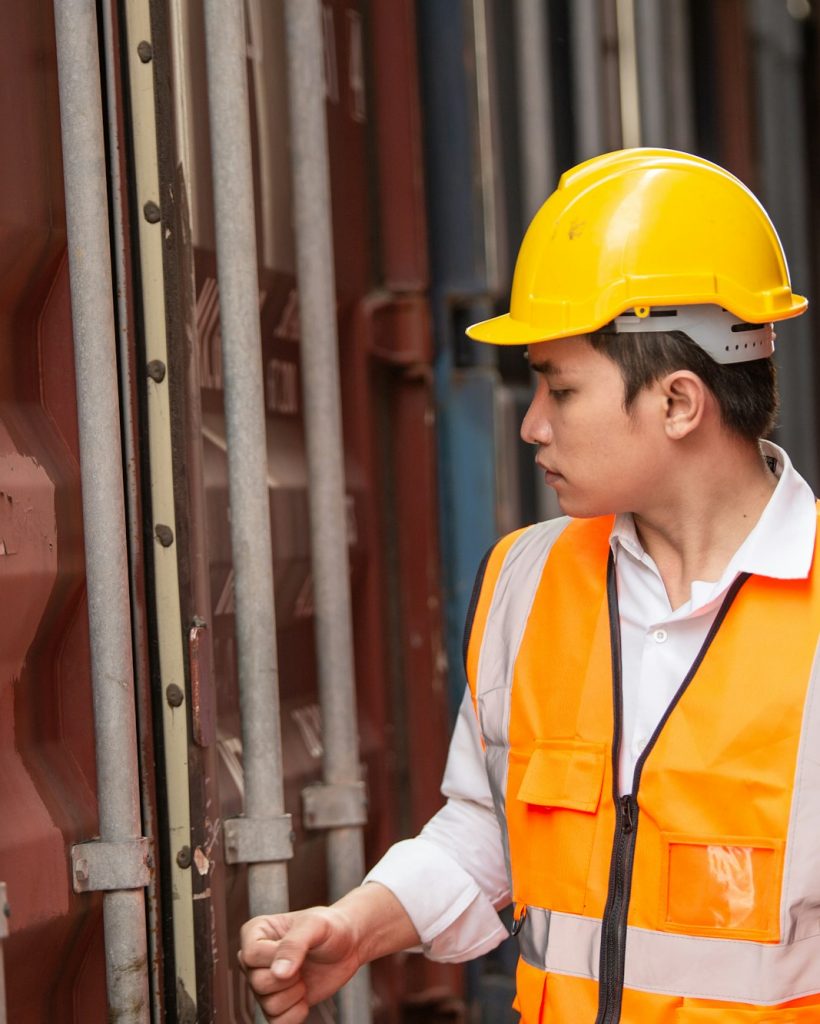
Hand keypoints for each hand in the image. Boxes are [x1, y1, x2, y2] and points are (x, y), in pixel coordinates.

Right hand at [239, 905, 360, 1021]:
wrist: (348, 944)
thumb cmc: (330, 927)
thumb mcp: (314, 925)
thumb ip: (294, 945)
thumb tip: (278, 974)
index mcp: (256, 932)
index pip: (251, 955)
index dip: (276, 957)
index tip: (300, 948)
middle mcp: (256, 959)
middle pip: (258, 983)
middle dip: (289, 978)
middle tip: (303, 965)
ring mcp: (266, 983)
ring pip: (268, 1005)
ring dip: (294, 995)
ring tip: (305, 977)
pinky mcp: (278, 1003)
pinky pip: (276, 1023)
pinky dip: (294, 1015)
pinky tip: (305, 997)